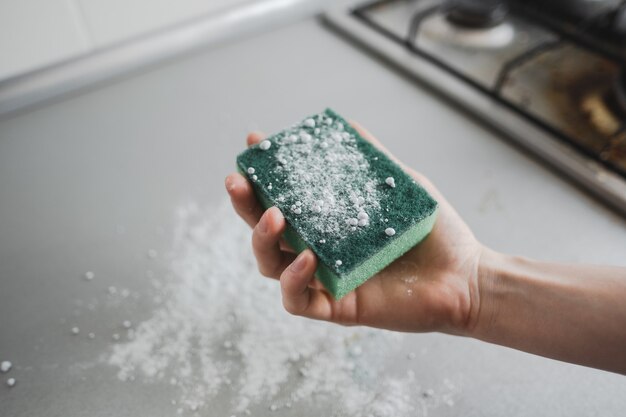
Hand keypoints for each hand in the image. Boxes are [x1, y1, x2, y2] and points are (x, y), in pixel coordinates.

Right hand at [225, 122, 482, 334]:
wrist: (466, 277)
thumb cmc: (433, 234)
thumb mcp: (401, 186)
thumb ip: (372, 160)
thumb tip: (347, 126)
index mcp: (328, 222)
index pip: (285, 196)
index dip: (264, 173)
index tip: (254, 144)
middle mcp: (319, 249)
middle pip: (264, 230)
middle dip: (245, 204)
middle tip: (237, 180)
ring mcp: (325, 280)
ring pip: (271, 265)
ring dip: (262, 239)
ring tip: (274, 216)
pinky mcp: (337, 308)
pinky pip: (297, 300)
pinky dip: (294, 279)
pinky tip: (307, 258)